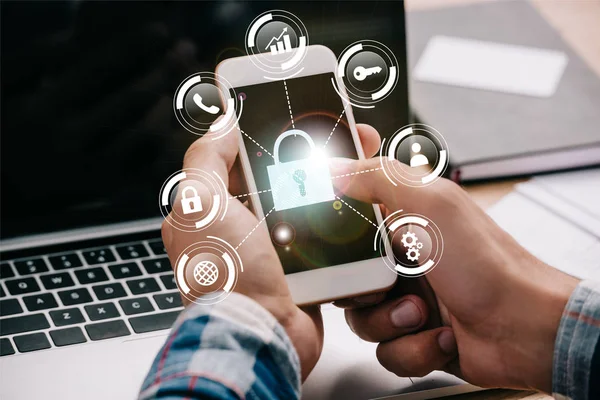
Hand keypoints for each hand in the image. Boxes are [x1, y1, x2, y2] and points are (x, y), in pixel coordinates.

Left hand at [161, 122, 381, 379]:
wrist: (263, 335)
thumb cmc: (225, 276)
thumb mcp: (201, 205)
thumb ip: (205, 160)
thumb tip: (221, 125)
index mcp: (212, 211)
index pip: (238, 160)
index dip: (264, 137)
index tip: (290, 120)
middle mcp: (241, 228)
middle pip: (276, 179)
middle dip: (304, 157)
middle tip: (333, 138)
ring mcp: (272, 248)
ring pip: (303, 203)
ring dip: (326, 185)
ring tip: (353, 165)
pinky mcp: (300, 266)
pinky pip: (322, 234)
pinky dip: (336, 219)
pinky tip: (355, 201)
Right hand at [330, 155, 579, 391]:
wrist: (525, 328)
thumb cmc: (488, 264)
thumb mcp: (431, 205)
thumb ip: (379, 177)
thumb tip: (335, 166)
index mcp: (403, 222)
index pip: (349, 220)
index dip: (336, 234)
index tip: (338, 242)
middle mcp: (402, 260)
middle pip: (346, 277)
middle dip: (362, 290)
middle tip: (385, 285)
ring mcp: (407, 299)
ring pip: (361, 318)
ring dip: (390, 322)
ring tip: (423, 315)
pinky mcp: (415, 335)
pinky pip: (386, 349)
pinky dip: (411, 348)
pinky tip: (440, 337)